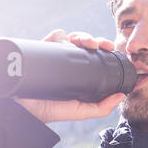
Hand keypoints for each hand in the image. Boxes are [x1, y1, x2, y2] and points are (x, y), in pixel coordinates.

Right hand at [11, 29, 128, 123]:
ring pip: (72, 37)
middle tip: (101, 44)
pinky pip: (54, 36)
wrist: (26, 108)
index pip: (94, 55)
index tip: (112, 49)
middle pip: (85, 43)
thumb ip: (102, 108)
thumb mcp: (81, 112)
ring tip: (87, 43)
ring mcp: (55, 54)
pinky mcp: (42, 50)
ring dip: (82, 36)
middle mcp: (68, 62)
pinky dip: (62, 35)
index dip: (104, 49)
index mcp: (79, 73)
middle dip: (95, 39)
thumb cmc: (52, 111)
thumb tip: (122, 96)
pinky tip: (68, 42)